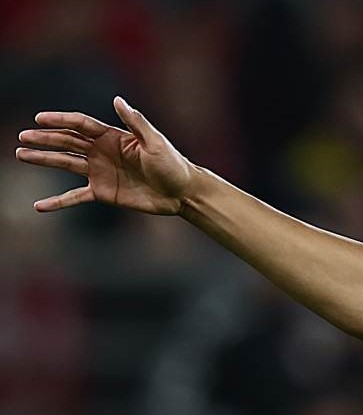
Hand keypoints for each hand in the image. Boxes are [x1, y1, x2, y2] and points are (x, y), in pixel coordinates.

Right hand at [15, 96, 193, 214]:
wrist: (182, 193)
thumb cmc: (172, 164)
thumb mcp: (155, 142)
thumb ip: (135, 122)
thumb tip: (117, 100)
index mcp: (112, 137)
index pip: (80, 125)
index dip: (60, 121)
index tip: (40, 119)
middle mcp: (101, 152)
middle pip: (67, 142)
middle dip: (44, 139)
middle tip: (22, 137)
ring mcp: (99, 172)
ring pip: (65, 164)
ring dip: (43, 160)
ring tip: (21, 155)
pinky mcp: (102, 193)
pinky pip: (74, 197)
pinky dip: (57, 201)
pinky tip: (39, 206)